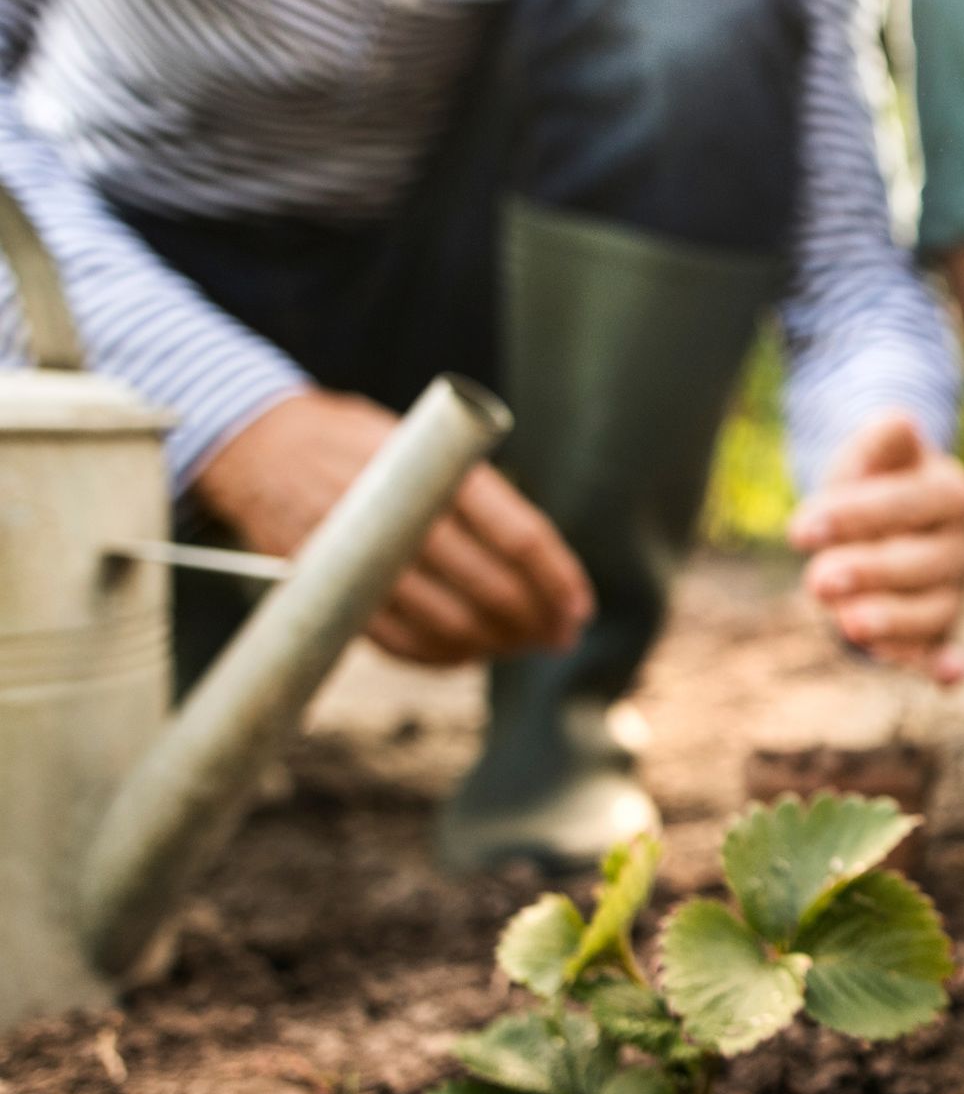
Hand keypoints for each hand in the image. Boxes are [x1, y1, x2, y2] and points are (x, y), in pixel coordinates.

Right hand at [193, 389, 594, 665]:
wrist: (255, 444)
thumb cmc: (353, 440)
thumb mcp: (416, 436)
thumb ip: (470, 488)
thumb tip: (539, 560)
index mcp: (431, 468)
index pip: (517, 535)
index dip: (557, 579)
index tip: (578, 607)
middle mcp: (399, 512)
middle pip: (490, 587)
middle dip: (536, 620)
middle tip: (560, 633)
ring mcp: (361, 556)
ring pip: (449, 623)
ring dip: (496, 645)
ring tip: (521, 644)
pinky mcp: (331, 590)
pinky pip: (399, 643)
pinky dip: (442, 657)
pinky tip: (468, 652)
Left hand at [789, 411, 963, 683]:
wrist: (877, 517)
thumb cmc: (870, 482)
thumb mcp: (867, 454)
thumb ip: (879, 441)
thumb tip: (899, 422)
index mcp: (950, 492)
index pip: (906, 503)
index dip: (855, 515)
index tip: (798, 530)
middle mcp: (958, 546)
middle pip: (923, 562)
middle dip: (870, 572)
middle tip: (817, 580)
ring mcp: (952, 591)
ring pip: (932, 611)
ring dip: (894, 621)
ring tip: (849, 624)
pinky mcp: (937, 630)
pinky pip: (943, 648)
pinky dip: (947, 664)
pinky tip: (946, 677)